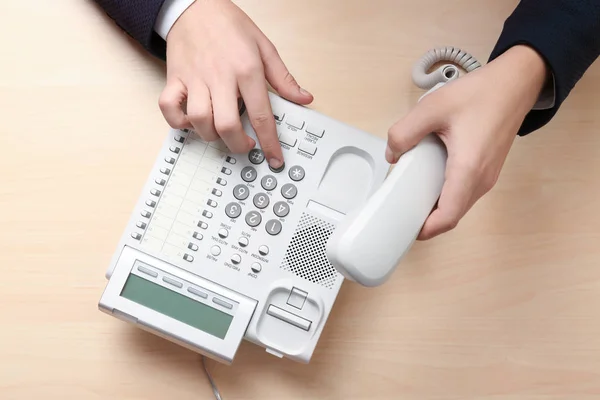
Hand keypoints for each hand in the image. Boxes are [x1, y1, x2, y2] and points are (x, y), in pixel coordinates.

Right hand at [159, 0, 312, 167]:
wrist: (195, 5)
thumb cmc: (229, 25)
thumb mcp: (264, 47)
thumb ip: (283, 78)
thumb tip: (303, 98)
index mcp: (247, 70)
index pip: (262, 116)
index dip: (270, 143)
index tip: (274, 158)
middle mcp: (220, 77)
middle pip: (227, 125)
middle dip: (239, 145)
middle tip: (245, 145)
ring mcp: (195, 79)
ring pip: (199, 121)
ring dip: (211, 135)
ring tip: (221, 132)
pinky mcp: (175, 78)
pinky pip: (168, 107)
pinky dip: (178, 122)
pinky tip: (191, 122)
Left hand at [386, 45, 547, 239]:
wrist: (515, 84)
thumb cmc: (482, 94)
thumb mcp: (432, 108)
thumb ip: (404, 132)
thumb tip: (392, 153)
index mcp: (468, 169)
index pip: (448, 216)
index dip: (426, 230)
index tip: (406, 229)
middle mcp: (481, 180)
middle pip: (452, 215)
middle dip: (427, 220)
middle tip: (401, 211)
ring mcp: (487, 177)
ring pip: (458, 205)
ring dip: (436, 207)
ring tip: (411, 195)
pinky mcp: (487, 171)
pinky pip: (464, 193)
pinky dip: (446, 195)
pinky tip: (429, 180)